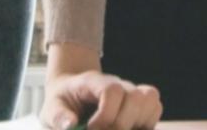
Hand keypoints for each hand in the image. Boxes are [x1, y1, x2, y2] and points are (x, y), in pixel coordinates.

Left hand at [40, 71, 159, 129]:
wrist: (71, 91)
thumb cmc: (62, 101)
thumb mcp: (50, 108)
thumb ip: (58, 116)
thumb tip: (71, 125)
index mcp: (95, 82)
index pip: (113, 91)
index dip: (106, 116)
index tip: (91, 129)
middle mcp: (118, 84)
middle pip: (136, 97)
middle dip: (121, 124)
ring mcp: (131, 93)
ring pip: (151, 101)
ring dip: (137, 123)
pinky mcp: (140, 105)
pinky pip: (155, 110)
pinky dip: (146, 125)